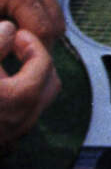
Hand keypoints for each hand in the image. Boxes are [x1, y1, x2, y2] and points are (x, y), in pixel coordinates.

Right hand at [0, 21, 60, 148]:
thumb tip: (10, 28)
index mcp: (20, 97)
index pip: (43, 62)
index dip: (31, 43)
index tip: (16, 35)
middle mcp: (23, 118)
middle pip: (48, 84)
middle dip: (36, 62)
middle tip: (16, 48)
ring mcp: (12, 132)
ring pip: (36, 101)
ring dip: (26, 80)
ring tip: (2, 67)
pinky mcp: (1, 140)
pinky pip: (19, 114)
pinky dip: (14, 97)